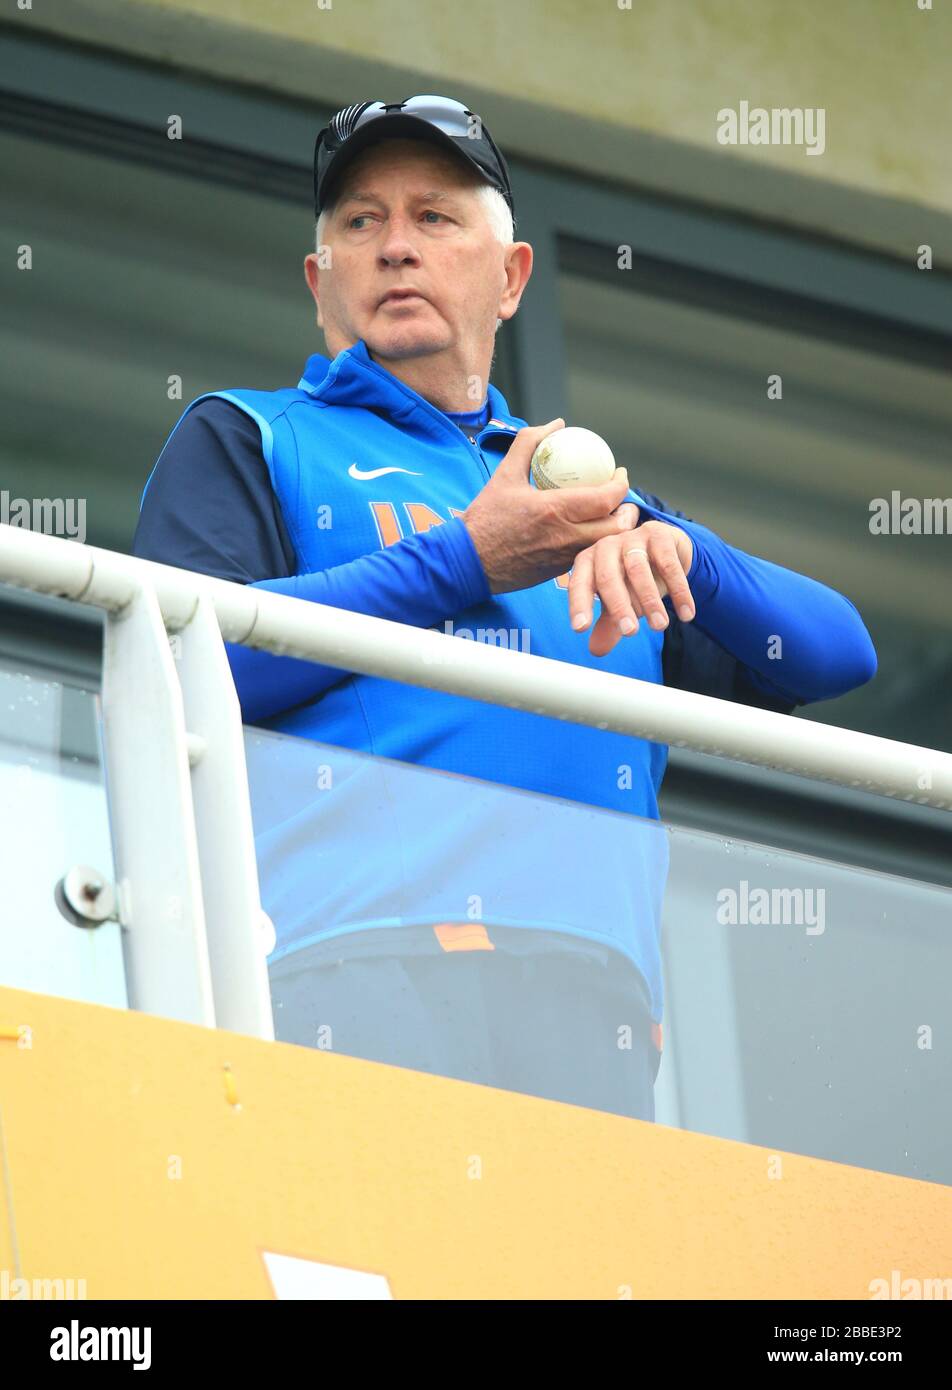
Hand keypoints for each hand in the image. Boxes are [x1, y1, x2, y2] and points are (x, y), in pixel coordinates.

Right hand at [461, 418, 634, 593]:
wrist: (468, 561)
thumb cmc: (485, 518)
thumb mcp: (504, 474)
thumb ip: (529, 443)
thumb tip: (556, 425)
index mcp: (555, 510)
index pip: (606, 499)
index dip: (621, 485)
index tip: (620, 474)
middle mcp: (566, 537)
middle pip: (617, 527)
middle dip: (628, 511)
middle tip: (622, 498)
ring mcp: (564, 558)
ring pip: (606, 545)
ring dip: (615, 529)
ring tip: (610, 514)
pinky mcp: (559, 572)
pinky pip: (588, 555)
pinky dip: (596, 543)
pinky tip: (589, 531)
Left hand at [568, 520, 695, 657]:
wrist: (667, 551)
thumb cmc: (633, 579)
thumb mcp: (620, 602)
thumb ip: (609, 624)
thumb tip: (596, 650)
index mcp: (588, 562)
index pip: (580, 584)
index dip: (579, 605)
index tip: (581, 628)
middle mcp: (606, 546)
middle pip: (607, 577)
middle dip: (619, 607)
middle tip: (630, 633)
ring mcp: (632, 537)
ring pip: (638, 569)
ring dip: (649, 600)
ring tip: (660, 626)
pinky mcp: (659, 534)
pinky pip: (669, 564)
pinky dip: (678, 591)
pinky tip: (686, 614)